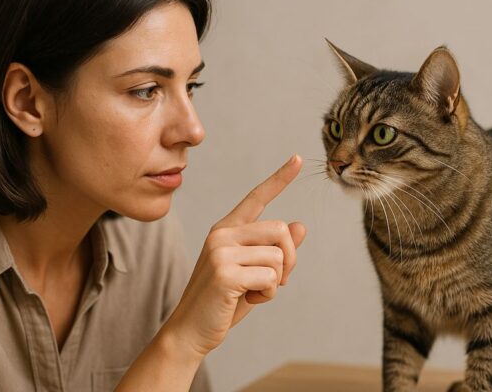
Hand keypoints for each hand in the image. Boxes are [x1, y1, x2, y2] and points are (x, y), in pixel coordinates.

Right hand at [161, 154, 306, 358]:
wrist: (190, 332)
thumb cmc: (223, 303)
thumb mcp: (253, 273)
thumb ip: (274, 250)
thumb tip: (301, 226)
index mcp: (226, 229)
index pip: (257, 197)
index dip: (280, 178)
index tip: (298, 158)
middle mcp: (222, 233)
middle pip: (281, 229)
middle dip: (289, 260)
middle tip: (275, 282)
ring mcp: (221, 251)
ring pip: (279, 257)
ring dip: (275, 283)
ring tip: (252, 293)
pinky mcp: (225, 272)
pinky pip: (270, 277)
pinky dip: (267, 295)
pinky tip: (246, 300)